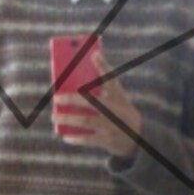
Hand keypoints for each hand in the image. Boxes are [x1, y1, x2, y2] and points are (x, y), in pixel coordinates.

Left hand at [54, 41, 142, 159]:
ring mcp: (111, 126)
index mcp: (119, 98)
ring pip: (85, 121)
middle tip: (56, 98)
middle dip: (71, 99)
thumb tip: (73, 84)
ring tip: (54, 116)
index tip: (94, 54)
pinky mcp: (107, 141)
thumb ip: (101, 92)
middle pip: (91, 102)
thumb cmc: (120, 114)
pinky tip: (64, 135)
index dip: (104, 66)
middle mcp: (116, 110)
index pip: (112, 79)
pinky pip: (87, 139)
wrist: (139, 139)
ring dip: (67, 119)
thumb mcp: (118, 101)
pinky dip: (75, 138)